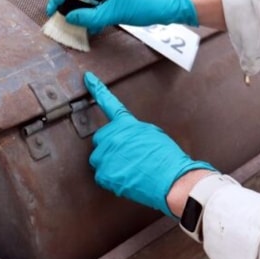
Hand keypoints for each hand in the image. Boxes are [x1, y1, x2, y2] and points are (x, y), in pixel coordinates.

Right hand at [46, 0, 197, 33]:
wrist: (169, 7)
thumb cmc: (146, 2)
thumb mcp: (115, 12)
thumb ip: (90, 17)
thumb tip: (70, 18)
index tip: (56, 4)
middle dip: (67, 0)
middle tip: (63, 16)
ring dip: (80, 9)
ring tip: (77, 24)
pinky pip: (95, 3)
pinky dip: (90, 14)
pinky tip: (91, 27)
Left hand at [84, 72, 216, 215]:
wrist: (171, 179)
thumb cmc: (166, 158)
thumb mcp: (152, 133)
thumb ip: (133, 130)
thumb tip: (125, 136)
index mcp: (126, 124)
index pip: (109, 103)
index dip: (97, 89)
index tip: (88, 78)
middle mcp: (112, 137)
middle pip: (101, 138)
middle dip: (109, 145)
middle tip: (127, 156)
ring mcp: (106, 155)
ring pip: (98, 158)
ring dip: (109, 162)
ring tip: (129, 168)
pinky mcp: (104, 174)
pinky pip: (101, 175)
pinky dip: (111, 178)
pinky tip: (127, 178)